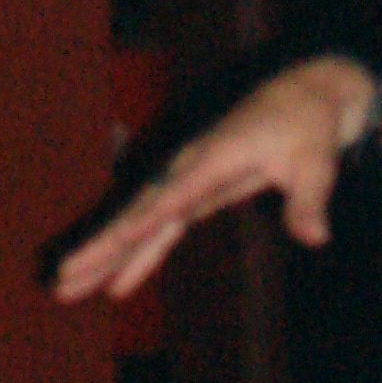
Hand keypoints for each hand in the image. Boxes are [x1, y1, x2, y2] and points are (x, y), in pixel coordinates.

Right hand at [50, 56, 369, 303]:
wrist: (307, 94)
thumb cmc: (310, 126)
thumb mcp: (317, 162)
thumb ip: (310, 201)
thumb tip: (316, 237)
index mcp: (214, 158)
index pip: (172, 197)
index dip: (143, 222)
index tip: (112, 244)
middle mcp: (191, 169)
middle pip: (139, 213)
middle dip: (102, 247)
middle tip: (63, 278)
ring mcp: (189, 181)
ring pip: (139, 224)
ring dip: (106, 256)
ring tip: (67, 288)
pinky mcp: (196, 193)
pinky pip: (158, 230)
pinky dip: (138, 257)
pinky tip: (117, 287)